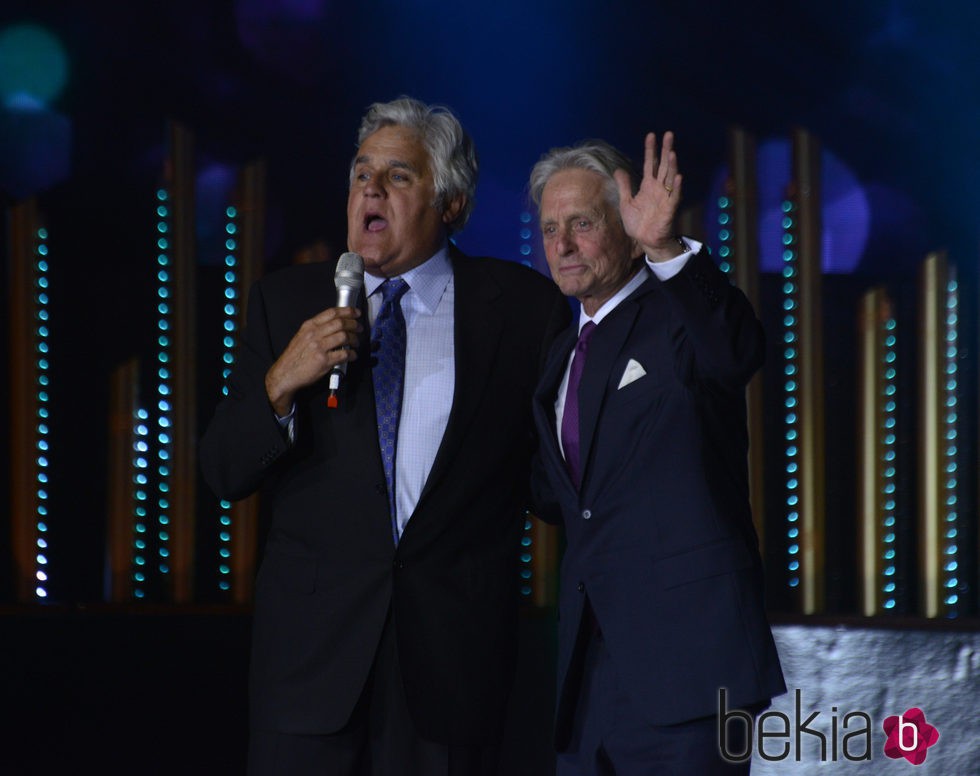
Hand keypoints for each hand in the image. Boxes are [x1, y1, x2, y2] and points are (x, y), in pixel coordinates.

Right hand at [265, 307, 361, 414]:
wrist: (285, 374)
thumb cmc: (294, 357)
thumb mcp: (302, 336)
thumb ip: (316, 329)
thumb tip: (336, 325)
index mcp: (309, 326)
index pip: (331, 313)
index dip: (347, 311)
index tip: (356, 312)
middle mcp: (314, 334)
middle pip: (340, 323)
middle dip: (354, 324)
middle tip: (359, 328)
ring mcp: (319, 347)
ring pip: (344, 337)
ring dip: (354, 339)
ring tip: (356, 342)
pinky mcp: (323, 361)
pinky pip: (344, 354)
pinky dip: (352, 354)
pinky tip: (352, 355)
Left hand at [614, 131, 682, 261]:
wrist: (645, 241)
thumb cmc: (638, 223)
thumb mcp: (626, 203)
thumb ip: (624, 186)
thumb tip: (618, 169)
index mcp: (648, 186)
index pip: (649, 164)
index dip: (650, 150)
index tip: (651, 135)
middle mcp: (658, 189)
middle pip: (663, 166)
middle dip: (665, 150)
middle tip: (669, 134)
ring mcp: (665, 198)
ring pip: (670, 178)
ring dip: (671, 165)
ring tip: (672, 152)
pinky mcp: (669, 209)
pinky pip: (674, 197)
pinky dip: (676, 187)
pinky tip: (678, 177)